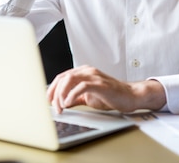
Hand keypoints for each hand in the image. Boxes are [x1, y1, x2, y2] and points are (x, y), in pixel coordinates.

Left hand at [47, 65, 165, 113]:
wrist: (130, 96)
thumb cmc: (111, 95)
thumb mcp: (89, 97)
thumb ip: (75, 98)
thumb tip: (61, 103)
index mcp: (83, 72)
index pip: (61, 77)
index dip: (52, 89)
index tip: (48, 101)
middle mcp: (87, 71)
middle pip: (63, 77)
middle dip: (54, 93)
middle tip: (54, 107)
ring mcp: (94, 76)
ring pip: (69, 79)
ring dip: (61, 94)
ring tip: (61, 107)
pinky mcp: (99, 84)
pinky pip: (81, 86)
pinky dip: (72, 95)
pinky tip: (69, 104)